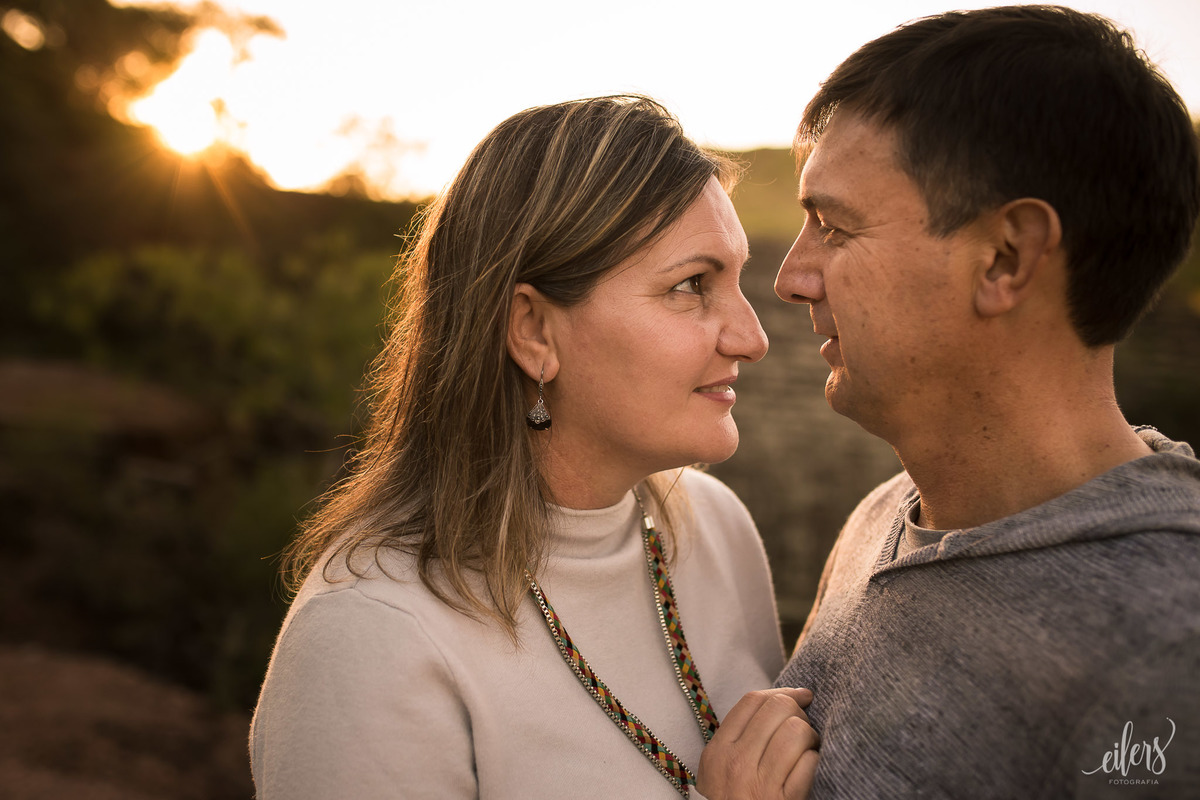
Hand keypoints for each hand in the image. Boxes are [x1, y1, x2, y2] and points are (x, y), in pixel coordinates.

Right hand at [696, 688, 819, 799]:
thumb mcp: (719, 770)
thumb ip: (736, 739)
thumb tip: (779, 701)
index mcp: (718, 751)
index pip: (752, 701)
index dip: (782, 691)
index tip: (801, 695)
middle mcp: (736, 764)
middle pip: (777, 709)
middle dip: (799, 713)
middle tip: (805, 728)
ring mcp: (760, 784)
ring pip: (797, 732)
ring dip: (812, 738)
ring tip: (810, 749)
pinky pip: (809, 763)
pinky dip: (815, 762)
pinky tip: (810, 769)